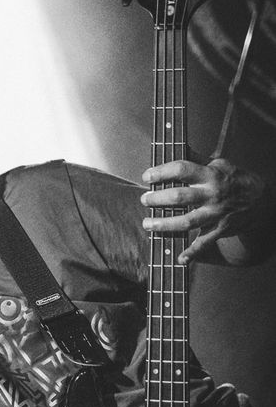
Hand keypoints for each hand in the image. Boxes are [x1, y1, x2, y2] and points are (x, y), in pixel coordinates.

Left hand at [139, 158, 266, 263]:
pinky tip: (180, 259)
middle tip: (145, 200)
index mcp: (210, 175)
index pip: (182, 169)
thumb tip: (178, 148)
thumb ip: (196, 159)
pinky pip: (203, 243)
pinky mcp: (219, 229)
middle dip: (158, 199)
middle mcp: (211, 194)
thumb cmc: (235, 179)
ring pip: (186, 222)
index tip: (148, 176)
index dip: (162, 172)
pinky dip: (192, 253)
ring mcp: (215, 214)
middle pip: (180, 197)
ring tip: (148, 224)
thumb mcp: (219, 164)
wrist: (261, 200)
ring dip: (165, 224)